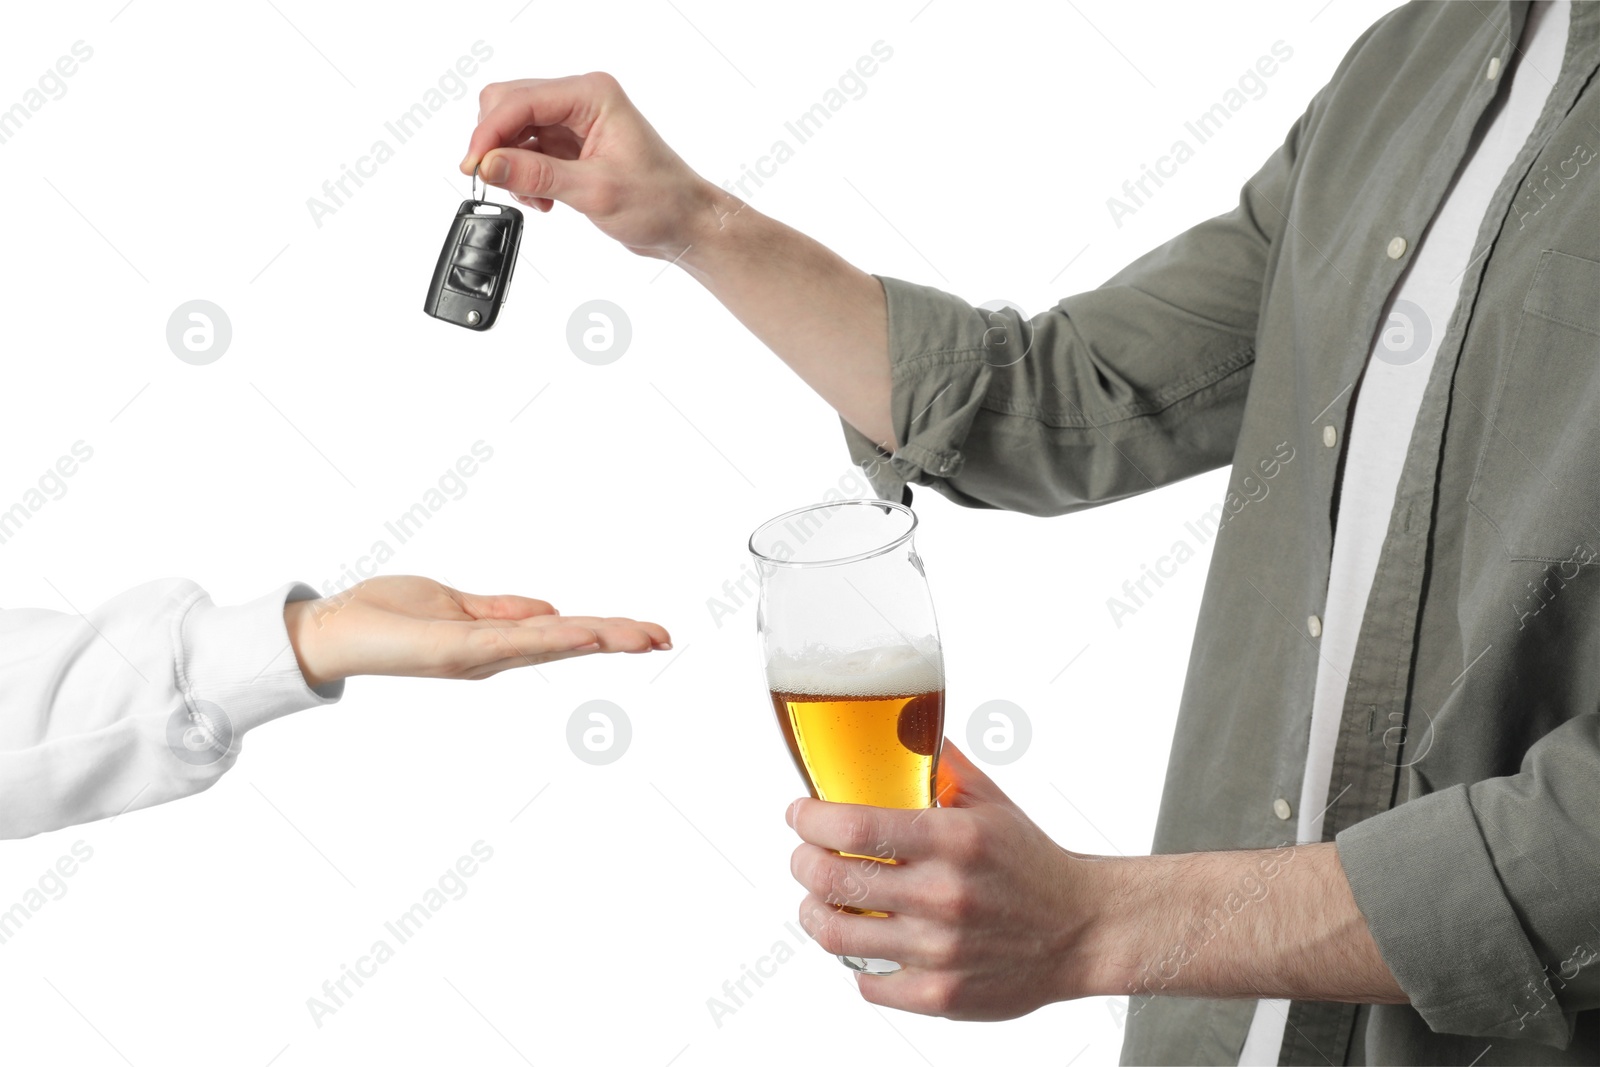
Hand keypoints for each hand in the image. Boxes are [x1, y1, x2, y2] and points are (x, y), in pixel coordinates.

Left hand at [283, 575, 669, 686]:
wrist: (328, 631)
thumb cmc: (384, 616)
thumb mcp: (455, 603)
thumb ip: (503, 610)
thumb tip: (552, 612)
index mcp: (497, 641)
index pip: (565, 632)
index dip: (608, 632)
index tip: (651, 633)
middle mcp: (494, 655)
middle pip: (569, 642)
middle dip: (619, 640)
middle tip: (665, 638)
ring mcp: (477, 656)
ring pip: (551, 643)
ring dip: (599, 639)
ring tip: (642, 637)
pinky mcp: (453, 651)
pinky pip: (511, 643)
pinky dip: (550, 640)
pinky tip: (583, 636)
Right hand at [460, 73, 723, 258]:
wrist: (684, 225)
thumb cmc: (660, 201)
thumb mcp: (595, 191)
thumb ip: (538, 175)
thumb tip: (489, 164)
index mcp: (592, 94)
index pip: (520, 100)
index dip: (489, 133)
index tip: (474, 166)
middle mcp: (581, 100)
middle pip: (509, 105)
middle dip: (496, 144)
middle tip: (497, 181)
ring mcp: (574, 122)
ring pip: (514, 130)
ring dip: (511, 164)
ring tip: (534, 197)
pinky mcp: (571, 145)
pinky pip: (528, 151)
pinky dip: (524, 175)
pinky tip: (543, 199)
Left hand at [787, 743, 1103, 1019]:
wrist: (1083, 931)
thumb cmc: (1032, 865)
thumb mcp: (991, 803)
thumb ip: (940, 765)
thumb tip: (895, 727)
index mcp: (955, 840)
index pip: (854, 826)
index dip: (810, 819)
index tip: (798, 813)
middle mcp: (945, 895)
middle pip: (833, 879)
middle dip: (802, 862)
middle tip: (804, 855)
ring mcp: (941, 951)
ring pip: (837, 934)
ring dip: (813, 912)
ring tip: (817, 900)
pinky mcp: (941, 995)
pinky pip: (867, 983)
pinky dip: (854, 962)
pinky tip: (862, 943)